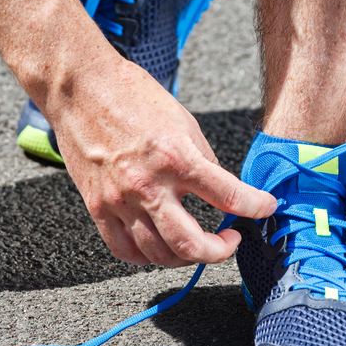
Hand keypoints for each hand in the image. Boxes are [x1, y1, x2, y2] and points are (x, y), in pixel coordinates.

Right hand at [43, 57, 277, 267]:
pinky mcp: (97, 207)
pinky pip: (124, 249)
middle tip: (230, 242)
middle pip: (190, 245)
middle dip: (220, 252)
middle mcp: (148, 185)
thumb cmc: (131, 95)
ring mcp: (119, 200)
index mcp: (176, 157)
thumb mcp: (184, 122)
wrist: (80, 87)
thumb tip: (221, 190)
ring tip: (197, 245)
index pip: (228, 196)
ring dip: (185, 258)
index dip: (256, 208)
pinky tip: (160, 247)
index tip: (265, 209)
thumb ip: (204, 161)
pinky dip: (147, 257)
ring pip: (158, 254)